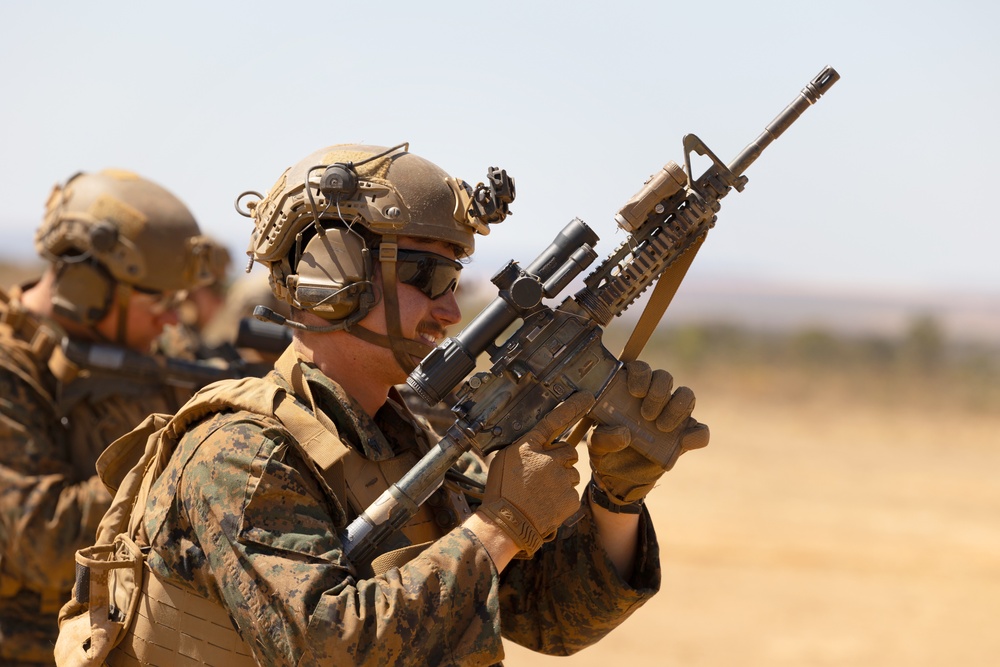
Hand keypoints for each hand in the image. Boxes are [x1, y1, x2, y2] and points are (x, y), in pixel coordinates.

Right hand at [478, 392, 593, 556]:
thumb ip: (525, 447)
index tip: (587, 397)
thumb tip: (541, 443)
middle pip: (570, 450)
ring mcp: (560, 479)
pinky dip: (563, 498)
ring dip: (563, 480)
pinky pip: (572, 492)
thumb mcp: (504, 460)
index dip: (572, 407)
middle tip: (546, 474)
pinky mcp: (569, 498)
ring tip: (543, 493)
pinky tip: (548, 504)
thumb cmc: (502, 492)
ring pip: (573, 473)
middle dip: (562, 460)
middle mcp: (547, 459)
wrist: (506, 524)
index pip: (554, 421)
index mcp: (529, 447)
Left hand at [589, 361, 708, 505]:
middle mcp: (654, 397)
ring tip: (661, 427)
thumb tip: (623, 433)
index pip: (640, 369)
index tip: (634, 392)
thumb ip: (604, 438)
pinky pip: (700, 430)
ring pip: (686, 395)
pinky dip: (696, 434)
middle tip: (646, 415)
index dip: (640, 374)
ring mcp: (672, 414)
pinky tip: (684, 442)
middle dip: (658, 393)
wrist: (620, 479)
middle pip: (665, 377)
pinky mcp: (686, 435)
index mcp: (630, 390)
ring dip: (676, 407)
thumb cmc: (606, 452)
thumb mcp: (597, 445)